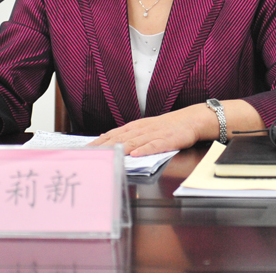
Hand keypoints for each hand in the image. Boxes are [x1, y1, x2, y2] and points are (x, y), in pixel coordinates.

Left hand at [88, 105, 205, 156]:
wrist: (189, 120)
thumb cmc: (166, 127)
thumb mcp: (144, 128)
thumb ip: (127, 133)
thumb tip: (105, 137)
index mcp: (135, 127)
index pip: (114, 134)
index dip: (100, 141)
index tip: (86, 149)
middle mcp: (142, 129)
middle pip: (120, 138)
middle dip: (105, 146)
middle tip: (91, 153)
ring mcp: (154, 134)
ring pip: (134, 141)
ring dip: (120, 148)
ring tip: (108, 154)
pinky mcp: (167, 140)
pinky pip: (154, 146)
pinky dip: (145, 149)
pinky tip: (136, 154)